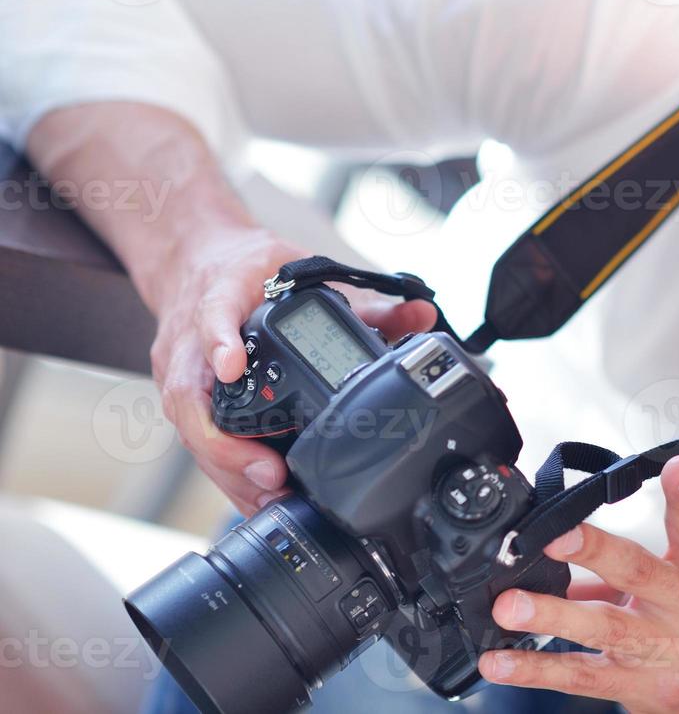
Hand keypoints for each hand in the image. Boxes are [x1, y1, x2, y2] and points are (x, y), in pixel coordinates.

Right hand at [148, 226, 437, 512]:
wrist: (200, 261)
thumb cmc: (252, 269)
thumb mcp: (304, 270)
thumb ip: (363, 300)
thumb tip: (420, 316)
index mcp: (223, 293)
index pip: (213, 313)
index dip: (219, 341)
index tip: (232, 366)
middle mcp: (191, 337)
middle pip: (193, 395)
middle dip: (228, 443)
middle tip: (271, 473)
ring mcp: (181, 368)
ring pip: (190, 427)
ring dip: (227, 467)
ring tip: (269, 493)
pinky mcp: (181, 393)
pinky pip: (195, 438)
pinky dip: (224, 470)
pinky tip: (256, 494)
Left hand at [477, 456, 678, 713]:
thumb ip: (643, 555)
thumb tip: (572, 544)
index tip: (675, 469)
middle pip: (641, 575)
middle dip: (597, 552)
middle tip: (556, 538)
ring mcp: (662, 652)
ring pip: (604, 630)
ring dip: (552, 616)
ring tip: (511, 607)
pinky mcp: (638, 689)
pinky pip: (581, 677)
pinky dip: (537, 669)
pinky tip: (502, 663)